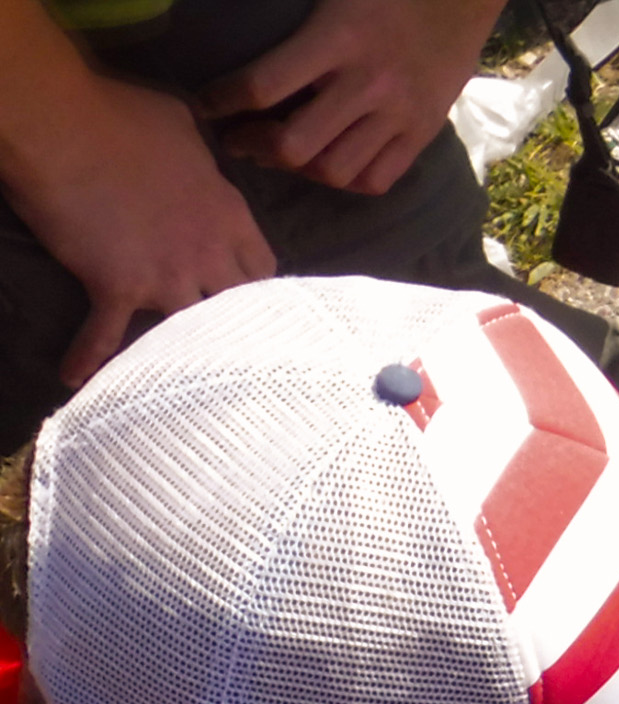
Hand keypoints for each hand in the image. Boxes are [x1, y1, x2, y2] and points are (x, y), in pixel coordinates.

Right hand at [0, 74, 272, 384]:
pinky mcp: (116, 287)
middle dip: (234, 324)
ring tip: (179, 372)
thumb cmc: (120, 114)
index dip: (257, 285)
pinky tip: (77, 379)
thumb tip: (204, 155)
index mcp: (229, 215)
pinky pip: (106, 333)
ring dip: (182, 348)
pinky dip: (90, 355)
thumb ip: (203, 155)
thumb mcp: (183, 125)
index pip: (262, 268)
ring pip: (189, 329)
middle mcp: (207, 255)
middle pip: (237, 307)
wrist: (60, 125)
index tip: (250, 296)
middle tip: (228, 345)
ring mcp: (164, 276)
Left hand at [202, 0, 496, 193]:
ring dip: (298, 169)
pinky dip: (345, 180)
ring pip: (334, 170)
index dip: (222, 100)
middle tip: (238, 140)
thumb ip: (288, 12)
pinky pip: (377, 179)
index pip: (263, 83)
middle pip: (296, 143)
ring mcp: (397, 115)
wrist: (459, 1)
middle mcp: (366, 83)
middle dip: (255, 146)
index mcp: (337, 37)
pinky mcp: (421, 134)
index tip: (204, 104)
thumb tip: (225, 15)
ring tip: (282, 155)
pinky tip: (329, 165)